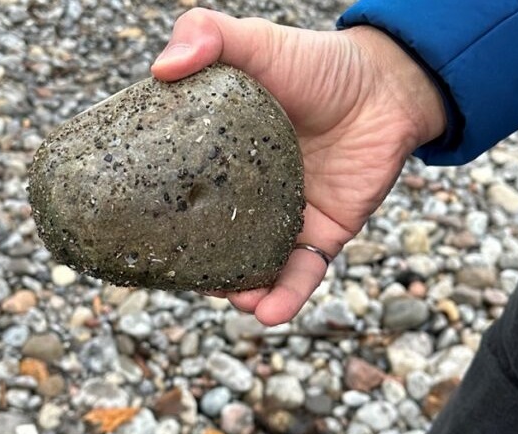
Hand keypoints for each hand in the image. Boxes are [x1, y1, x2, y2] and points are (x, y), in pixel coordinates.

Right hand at [152, 8, 445, 325]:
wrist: (387, 86)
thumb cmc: (318, 63)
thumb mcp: (256, 42)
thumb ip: (208, 36)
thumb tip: (160, 68)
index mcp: (218, 155)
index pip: (176, 190)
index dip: (153, 213)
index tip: (129, 231)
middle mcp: (246, 194)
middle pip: (209, 239)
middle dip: (191, 264)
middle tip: (173, 273)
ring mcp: (284, 218)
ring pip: (252, 268)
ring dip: (236, 291)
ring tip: (227, 296)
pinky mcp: (322, 235)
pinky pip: (302, 274)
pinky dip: (286, 297)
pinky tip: (268, 312)